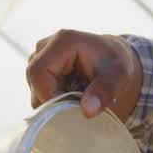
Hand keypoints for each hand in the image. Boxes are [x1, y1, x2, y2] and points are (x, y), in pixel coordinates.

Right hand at [26, 30, 142, 120]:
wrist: (113, 59)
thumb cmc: (115, 64)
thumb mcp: (118, 77)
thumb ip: (105, 92)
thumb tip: (87, 111)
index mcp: (62, 42)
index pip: (38, 73)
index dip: (48, 96)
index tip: (70, 109)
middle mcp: (45, 45)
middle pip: (34, 81)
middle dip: (52, 100)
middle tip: (75, 106)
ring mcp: (39, 56)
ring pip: (34, 87)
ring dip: (53, 99)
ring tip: (76, 98)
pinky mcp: (40, 66)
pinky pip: (38, 89)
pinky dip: (53, 97)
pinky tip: (70, 95)